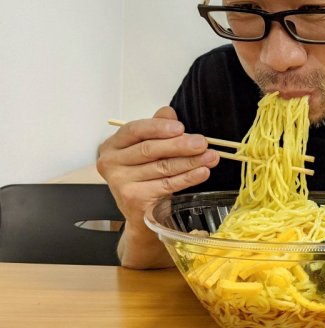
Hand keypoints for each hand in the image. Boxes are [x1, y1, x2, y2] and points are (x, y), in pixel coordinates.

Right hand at [97, 107, 219, 266]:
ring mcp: (120, 184)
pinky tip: (202, 172)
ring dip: (190, 161)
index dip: (158, 127)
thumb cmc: (145, 177)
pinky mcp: (135, 200)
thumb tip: (169, 112)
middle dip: (180, 145)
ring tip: (211, 156)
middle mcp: (111, 164)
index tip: (181, 127)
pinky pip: (167, 185)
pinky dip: (188, 178)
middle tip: (203, 142)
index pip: (134, 130)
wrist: (141, 215)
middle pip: (149, 149)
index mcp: (112, 146)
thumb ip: (157, 128)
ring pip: (162, 168)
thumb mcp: (148, 150)